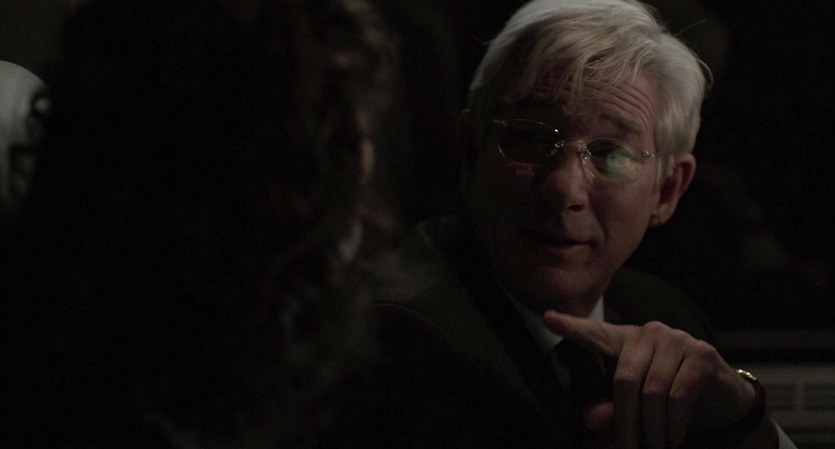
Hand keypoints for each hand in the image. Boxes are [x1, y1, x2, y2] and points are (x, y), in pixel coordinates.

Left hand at [543, 310, 756, 448]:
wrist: (722, 395)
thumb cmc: (668, 397)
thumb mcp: (635, 406)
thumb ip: (610, 410)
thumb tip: (591, 419)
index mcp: (624, 340)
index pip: (595, 333)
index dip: (572, 327)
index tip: (548, 319)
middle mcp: (648, 333)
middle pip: (624, 380)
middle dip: (624, 423)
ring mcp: (676, 340)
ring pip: (652, 393)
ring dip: (652, 431)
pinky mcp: (701, 354)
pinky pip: (679, 396)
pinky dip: (673, 426)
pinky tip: (672, 441)